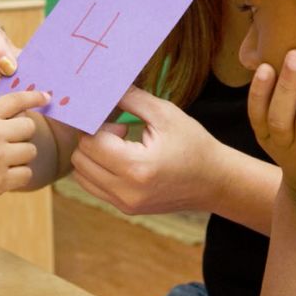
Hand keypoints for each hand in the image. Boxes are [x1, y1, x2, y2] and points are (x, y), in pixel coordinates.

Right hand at [0, 90, 49, 209]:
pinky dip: (19, 174)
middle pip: (29, 126)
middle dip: (22, 133)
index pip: (15, 100)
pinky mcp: (1, 181)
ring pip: (31, 150)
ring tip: (2, 159)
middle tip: (8, 141)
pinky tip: (3, 173)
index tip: (46, 97)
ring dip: (21, 155)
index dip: (34, 97)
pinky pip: (27, 173)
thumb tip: (26, 109)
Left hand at [70, 86, 221, 214]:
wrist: (215, 181)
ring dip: (93, 155)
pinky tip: (121, 159)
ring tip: (120, 146)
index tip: (118, 118)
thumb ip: (131, 97)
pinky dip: (97, 169)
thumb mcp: (165, 114)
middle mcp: (126, 191)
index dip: (98, 124)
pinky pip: (93, 186)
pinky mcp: (125, 208)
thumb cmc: (194, 145)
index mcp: (137, 168)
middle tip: (119, 130)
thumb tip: (103, 86)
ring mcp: (124, 204)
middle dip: (93, 139)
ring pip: (81, 175)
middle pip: (80, 159)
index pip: (91, 142)